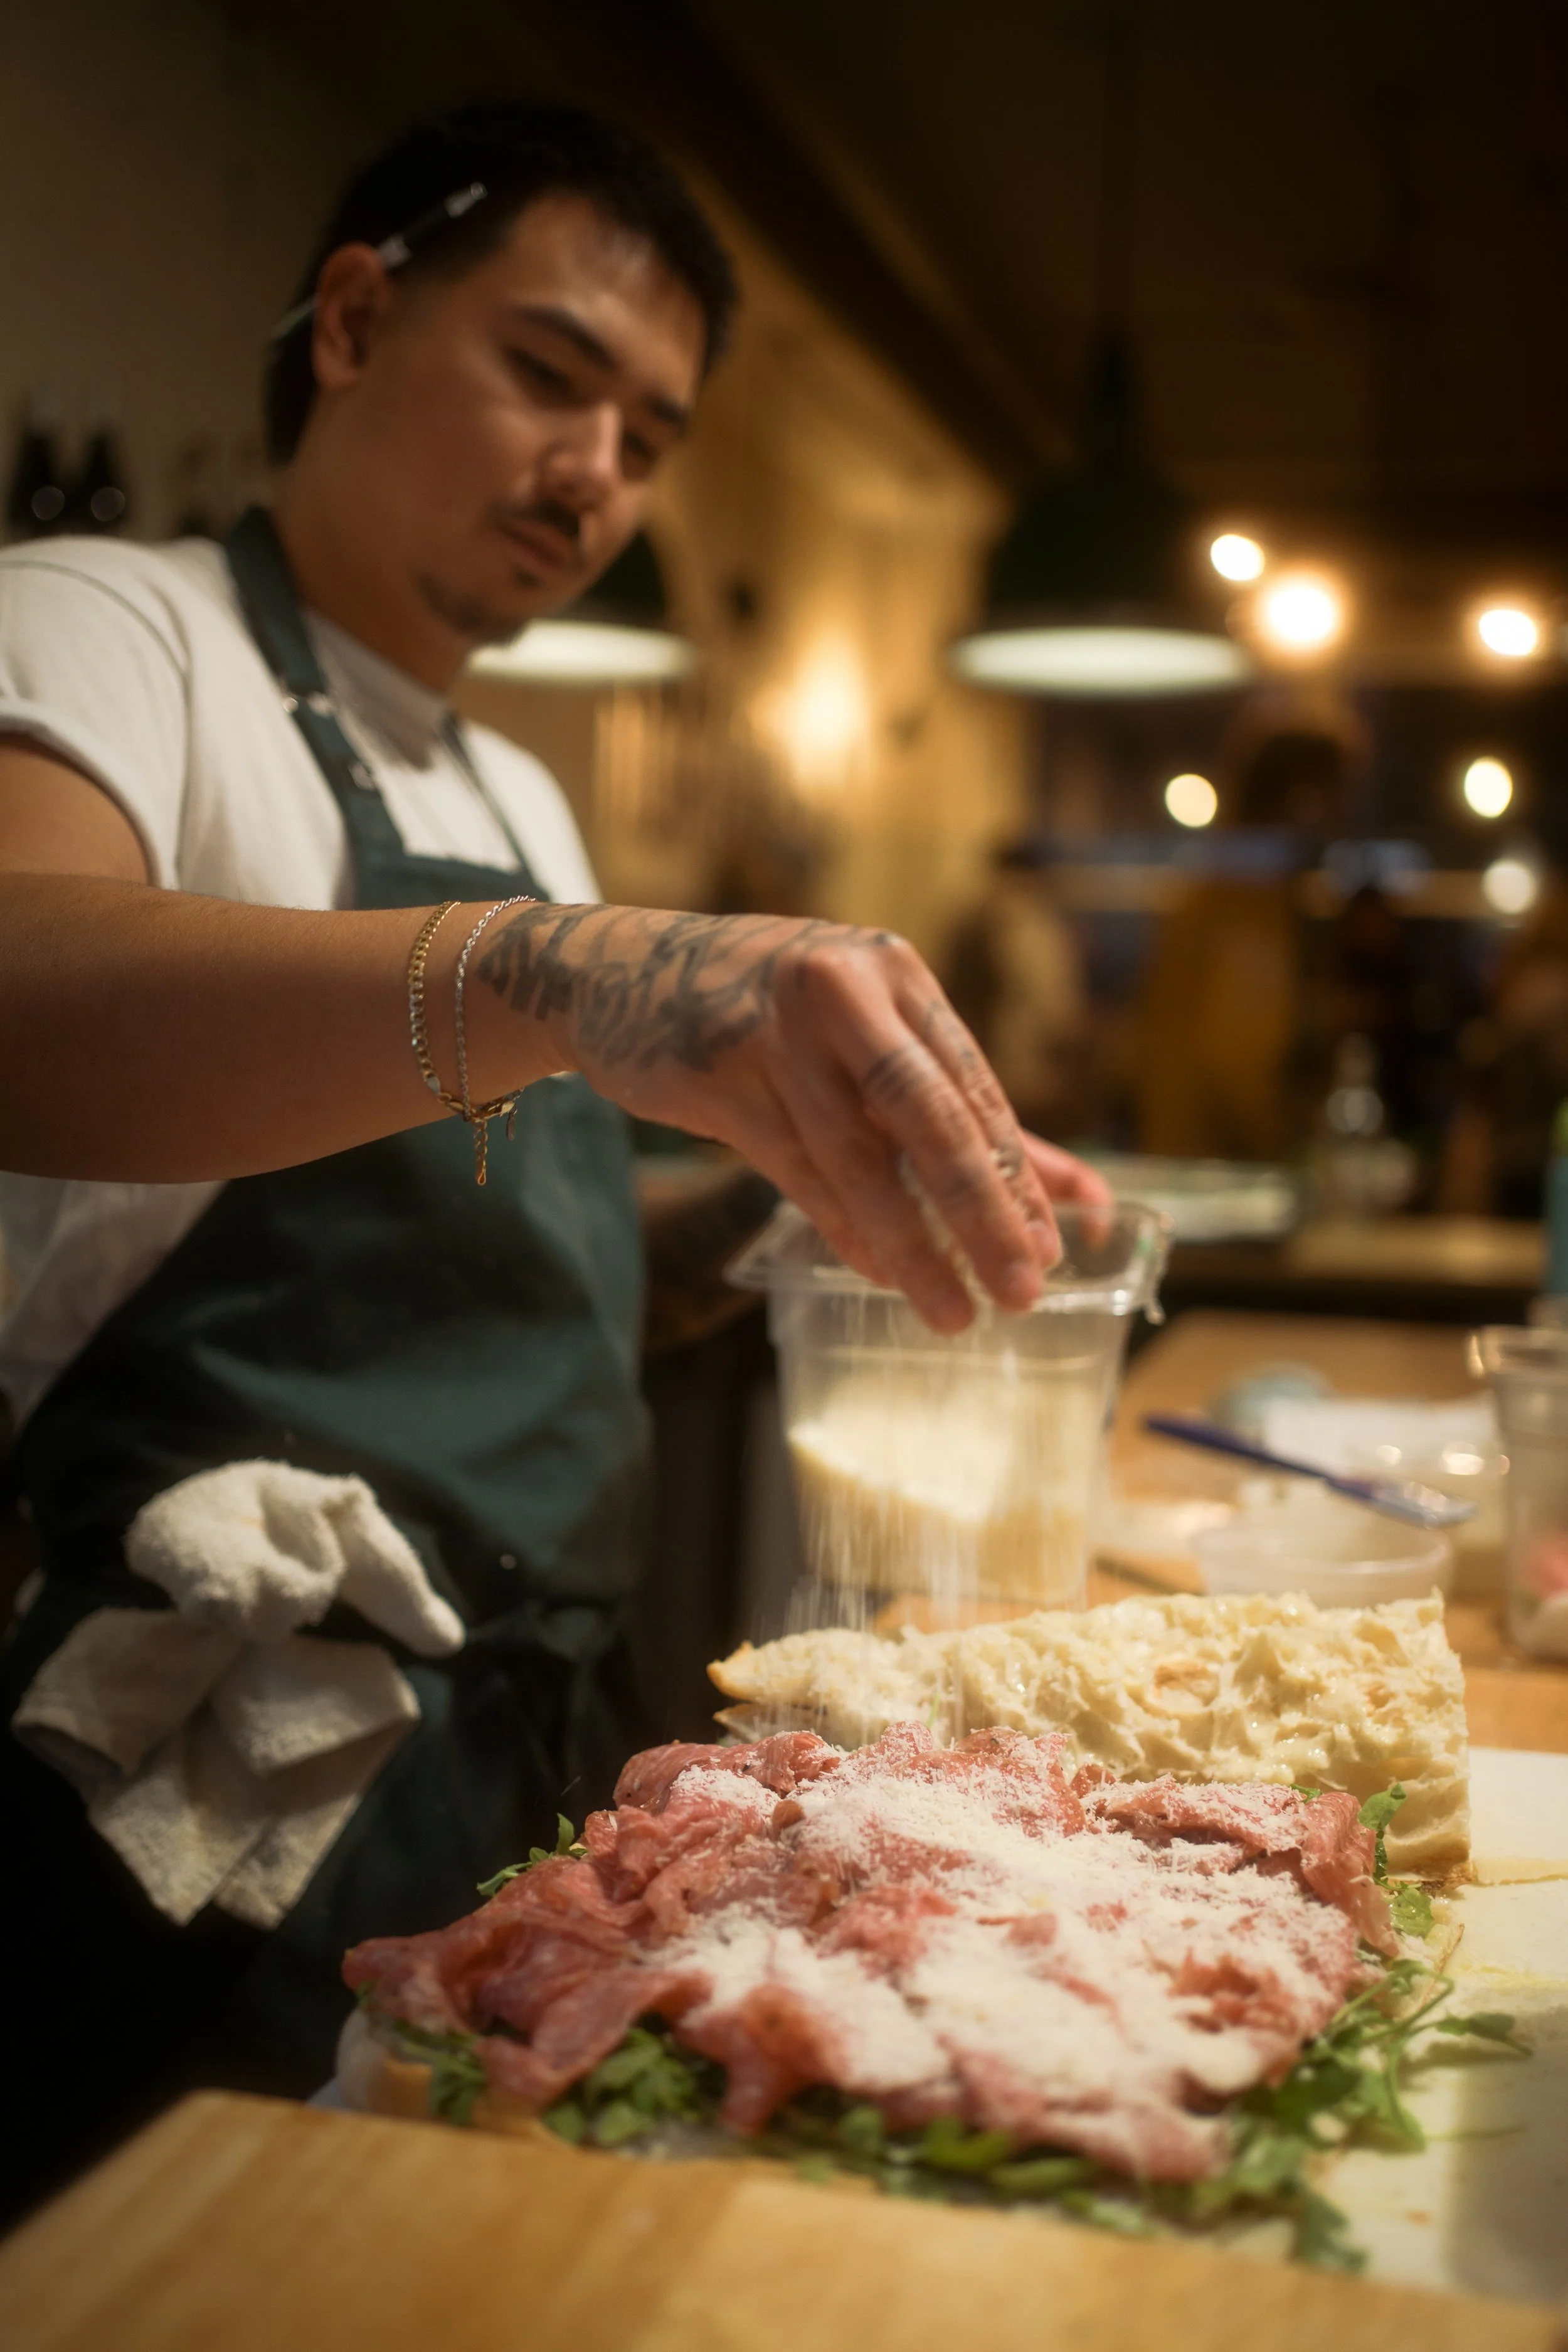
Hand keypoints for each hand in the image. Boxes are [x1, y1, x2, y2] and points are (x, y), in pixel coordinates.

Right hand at [474, 905, 1059, 1329]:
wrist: (617, 971)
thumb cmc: (769, 1012)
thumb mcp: (867, 1032)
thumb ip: (968, 1113)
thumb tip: (1081, 1194)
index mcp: (894, 974)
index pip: (972, 1086)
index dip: (1015, 1172)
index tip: (1051, 1246)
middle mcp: (841, 991)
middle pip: (930, 1116)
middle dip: (982, 1210)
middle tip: (1022, 1288)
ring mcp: (774, 1031)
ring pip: (858, 1156)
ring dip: (911, 1243)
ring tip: (951, 1310)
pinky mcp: (718, 1074)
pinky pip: (795, 1168)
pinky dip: (841, 1226)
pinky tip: (878, 1271)